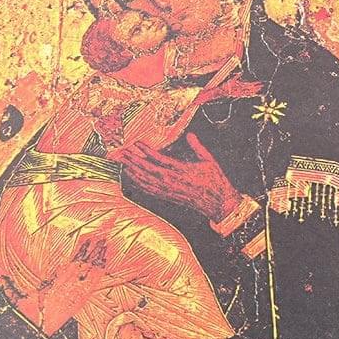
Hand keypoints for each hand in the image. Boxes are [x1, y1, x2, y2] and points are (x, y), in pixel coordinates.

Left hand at [115, 135, 241, 223]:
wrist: (217, 203)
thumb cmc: (214, 181)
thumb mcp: (209, 161)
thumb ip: (198, 147)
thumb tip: (190, 135)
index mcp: (182, 170)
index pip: (159, 159)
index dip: (146, 151)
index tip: (137, 143)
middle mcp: (172, 181)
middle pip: (147, 170)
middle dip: (133, 160)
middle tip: (122, 152)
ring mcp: (169, 190)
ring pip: (146, 180)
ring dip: (133, 172)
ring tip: (123, 163)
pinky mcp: (168, 196)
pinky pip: (149, 190)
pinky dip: (139, 184)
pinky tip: (132, 178)